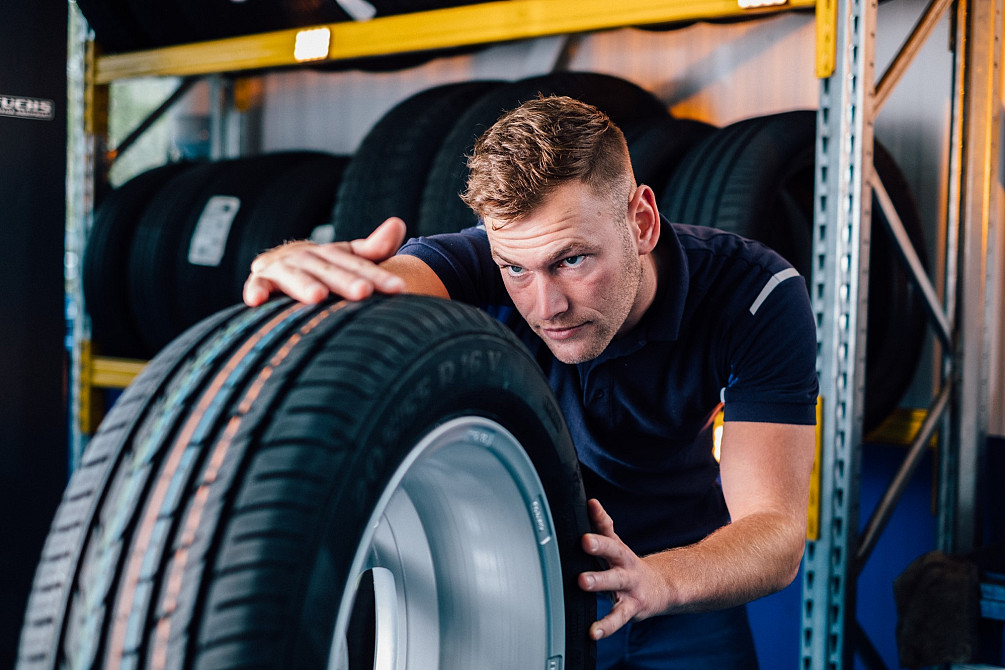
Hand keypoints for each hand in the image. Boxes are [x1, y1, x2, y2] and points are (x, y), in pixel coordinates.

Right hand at [243, 217, 408, 305]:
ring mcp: (282, 267)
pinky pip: (257, 284)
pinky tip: (257, 299)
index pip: (359, 265)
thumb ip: (375, 248)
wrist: (281, 264)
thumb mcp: (349, 258)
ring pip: (295, 277)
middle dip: (345, 281)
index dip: (379, 276)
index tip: (399, 288)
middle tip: (364, 292)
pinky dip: (256, 289)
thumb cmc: (324, 267)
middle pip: (329, 270)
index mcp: (332, 253)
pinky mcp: (261, 280)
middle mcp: (308, 257)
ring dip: (304, 286)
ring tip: (318, 296)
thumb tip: (399, 223)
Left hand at [578, 499, 669, 639]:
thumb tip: (590, 502)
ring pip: (615, 583)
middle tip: (584, 541)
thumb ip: (603, 526)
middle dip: (599, 547)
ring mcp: (630, 587)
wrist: (661, 589)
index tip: (590, 505)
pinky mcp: (632, 608)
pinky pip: (618, 618)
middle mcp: (626, 566)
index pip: (609, 529)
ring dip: (599, 581)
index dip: (600, 517)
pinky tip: (593, 632)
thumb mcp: (617, 547)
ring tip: (582, 582)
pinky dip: (605, 626)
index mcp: (619, 551)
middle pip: (614, 553)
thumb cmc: (628, 567)